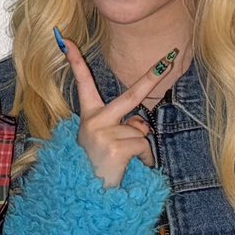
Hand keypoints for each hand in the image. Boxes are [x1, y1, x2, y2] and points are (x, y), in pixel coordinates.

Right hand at [58, 34, 182, 188]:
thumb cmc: (97, 168)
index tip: (65, 39)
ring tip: (124, 163)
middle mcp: (94, 121)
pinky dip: (144, 158)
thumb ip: (124, 126)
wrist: (85, 195)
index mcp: (89, 117)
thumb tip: (141, 123)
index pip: (82, 83)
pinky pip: (143, 145)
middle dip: (151, 77)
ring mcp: (103, 133)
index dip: (75, 61)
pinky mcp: (115, 147)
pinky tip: (128, 168)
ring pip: (141, 131)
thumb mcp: (106, 142)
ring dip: (141, 149)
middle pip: (130, 96)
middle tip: (170, 58)